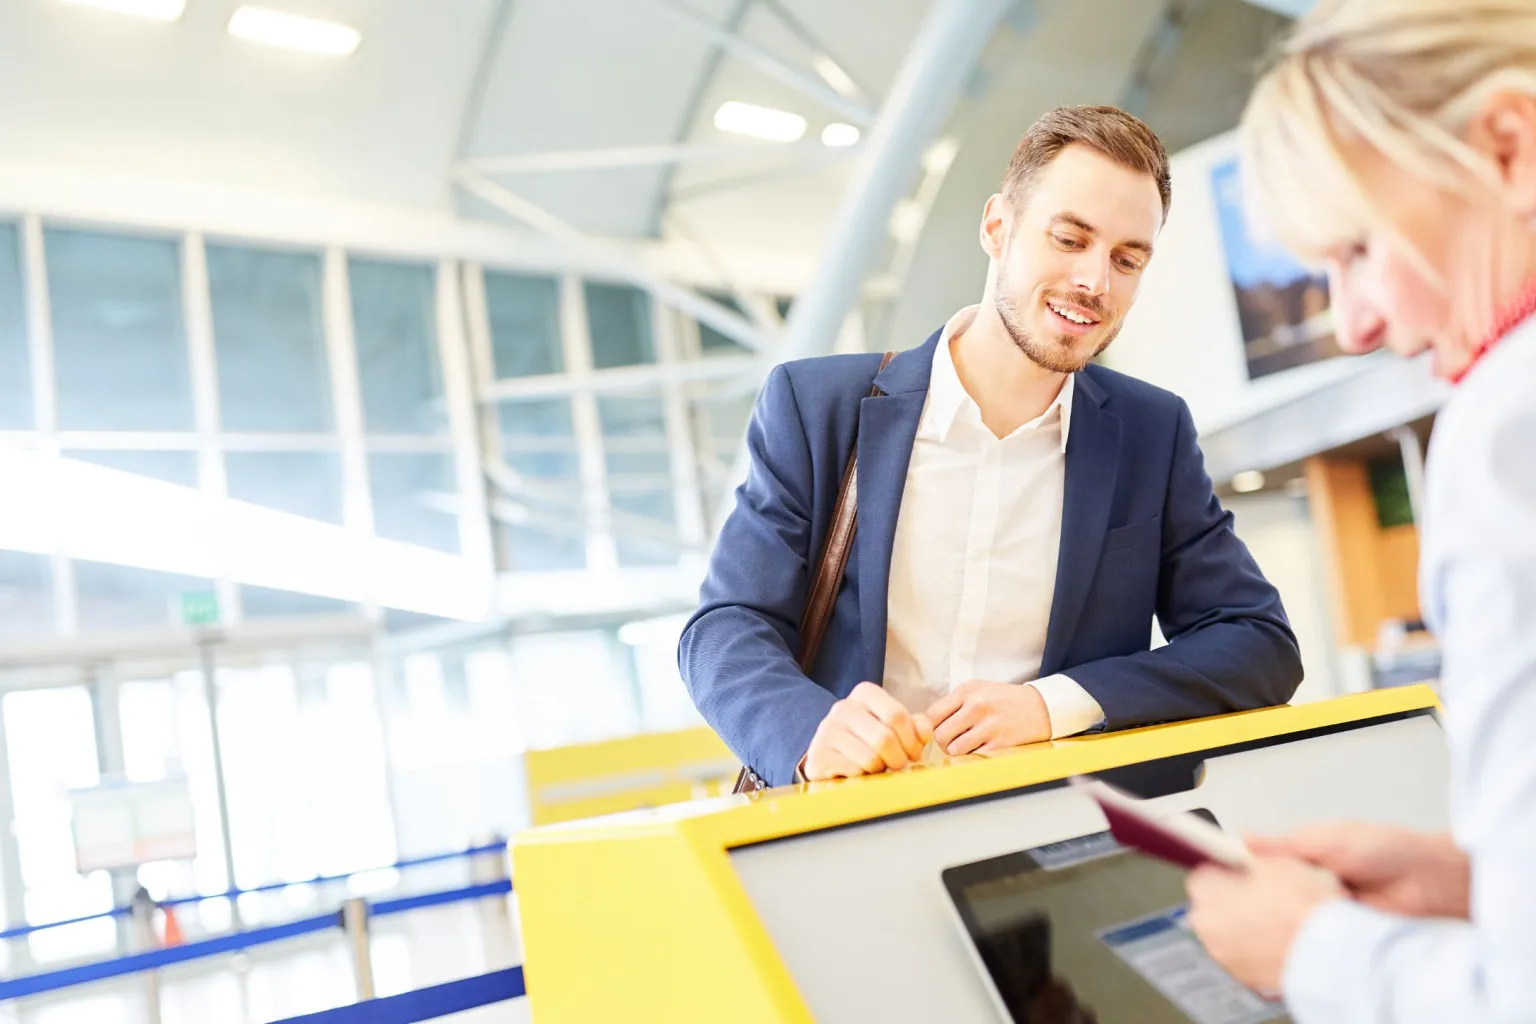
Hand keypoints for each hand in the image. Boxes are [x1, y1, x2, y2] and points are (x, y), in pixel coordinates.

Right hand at [803, 682, 933, 780]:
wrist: (829, 754)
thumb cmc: (867, 739)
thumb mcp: (893, 727)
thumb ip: (914, 726)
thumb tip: (925, 732)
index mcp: (865, 693)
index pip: (896, 715)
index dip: (912, 740)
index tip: (914, 752)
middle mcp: (844, 707)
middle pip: (885, 738)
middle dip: (899, 758)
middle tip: (899, 765)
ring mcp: (828, 730)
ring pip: (870, 758)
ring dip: (881, 769)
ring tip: (878, 767)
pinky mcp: (820, 755)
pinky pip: (855, 771)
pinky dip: (864, 777)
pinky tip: (860, 771)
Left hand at [926, 681, 1051, 755]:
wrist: (1041, 707)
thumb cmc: (1005, 700)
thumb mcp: (979, 690)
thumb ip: (954, 703)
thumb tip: (927, 724)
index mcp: (967, 690)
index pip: (932, 715)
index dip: (930, 728)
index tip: (937, 732)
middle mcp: (976, 706)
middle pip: (940, 735)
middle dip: (943, 743)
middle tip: (953, 742)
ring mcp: (989, 726)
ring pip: (954, 749)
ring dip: (958, 752)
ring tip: (968, 746)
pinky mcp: (1001, 743)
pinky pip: (973, 757)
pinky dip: (974, 757)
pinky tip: (982, 749)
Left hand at [1185, 856, 1343, 992]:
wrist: (1327, 954)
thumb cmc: (1301, 909)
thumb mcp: (1278, 863)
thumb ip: (1253, 858)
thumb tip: (1251, 858)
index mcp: (1207, 894)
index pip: (1202, 874)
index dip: (1225, 870)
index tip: (1240, 870)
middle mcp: (1208, 928)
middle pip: (1211, 906)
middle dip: (1230, 898)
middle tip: (1260, 893)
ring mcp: (1225, 956)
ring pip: (1227, 932)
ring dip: (1243, 925)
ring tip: (1276, 918)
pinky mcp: (1246, 977)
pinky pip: (1245, 954)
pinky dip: (1257, 947)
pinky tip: (1281, 939)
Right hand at [1248, 823, 1469, 918]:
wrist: (1426, 881)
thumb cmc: (1382, 848)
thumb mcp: (1323, 839)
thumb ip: (1283, 844)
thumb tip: (1245, 837)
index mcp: (1303, 855)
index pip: (1264, 867)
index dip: (1248, 873)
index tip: (1230, 879)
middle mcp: (1312, 883)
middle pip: (1275, 895)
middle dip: (1270, 898)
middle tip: (1261, 901)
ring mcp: (1324, 908)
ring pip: (1294, 916)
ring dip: (1295, 916)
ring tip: (1294, 913)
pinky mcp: (1338, 931)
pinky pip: (1316, 935)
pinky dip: (1313, 934)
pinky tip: (1310, 930)